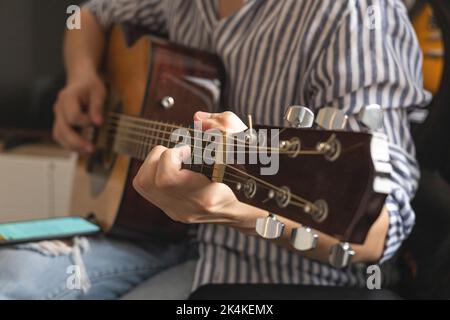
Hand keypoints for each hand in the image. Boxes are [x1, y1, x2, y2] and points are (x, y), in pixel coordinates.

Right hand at [52, 72, 105, 152]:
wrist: (80, 80)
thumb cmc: (90, 86)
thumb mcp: (98, 92)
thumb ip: (97, 107)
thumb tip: (97, 123)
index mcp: (67, 97)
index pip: (73, 116)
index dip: (85, 122)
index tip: (97, 122)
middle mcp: (59, 108)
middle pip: (62, 129)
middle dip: (76, 142)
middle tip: (91, 149)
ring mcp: (58, 116)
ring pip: (58, 135)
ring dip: (72, 146)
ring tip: (87, 151)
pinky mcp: (60, 122)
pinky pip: (61, 136)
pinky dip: (70, 144)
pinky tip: (82, 148)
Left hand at [132, 111, 261, 227]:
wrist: (248, 212)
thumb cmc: (248, 180)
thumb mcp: (245, 150)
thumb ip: (226, 128)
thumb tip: (200, 118)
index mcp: (206, 198)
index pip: (167, 178)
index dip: (171, 156)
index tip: (187, 148)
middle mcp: (187, 209)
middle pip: (149, 181)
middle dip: (158, 157)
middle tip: (179, 151)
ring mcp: (178, 212)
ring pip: (143, 184)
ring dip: (152, 163)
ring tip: (173, 157)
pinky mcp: (172, 210)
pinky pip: (147, 188)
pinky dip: (153, 170)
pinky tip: (172, 165)